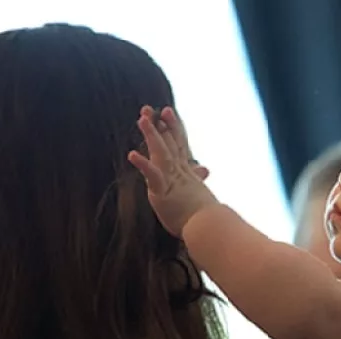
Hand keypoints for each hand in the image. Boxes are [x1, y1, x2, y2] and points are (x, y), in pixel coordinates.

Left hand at [128, 105, 216, 236]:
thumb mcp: (198, 193)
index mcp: (185, 174)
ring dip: (151, 135)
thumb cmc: (204, 216)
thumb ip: (197, 179)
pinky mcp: (163, 192)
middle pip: (169, 144)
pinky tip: (131, 154)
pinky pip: (152, 175)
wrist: (209, 227)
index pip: (178, 146)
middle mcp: (179, 173)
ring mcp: (171, 180)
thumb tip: (204, 169)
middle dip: (160, 125)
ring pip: (161, 153)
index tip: (167, 112)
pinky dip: (142, 164)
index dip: (173, 128)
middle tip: (150, 108)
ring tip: (142, 118)